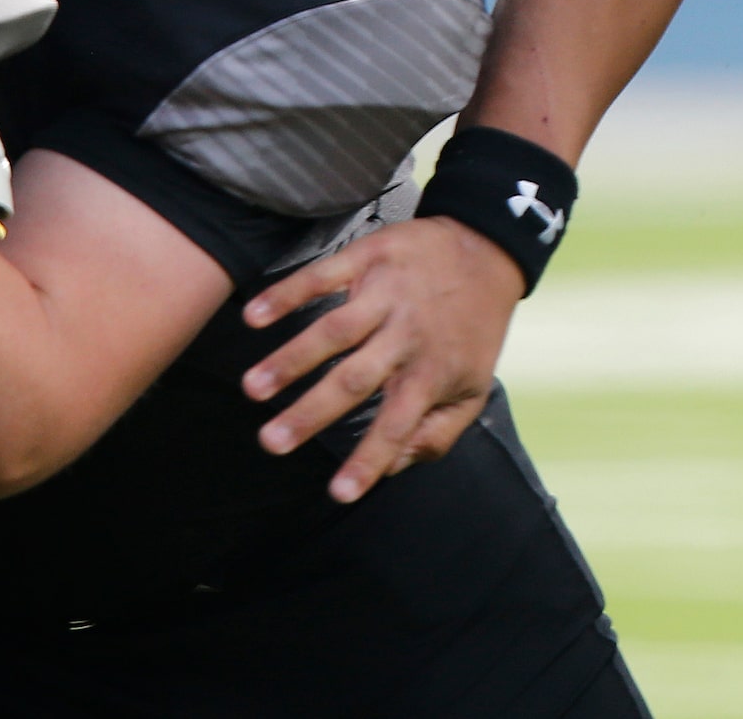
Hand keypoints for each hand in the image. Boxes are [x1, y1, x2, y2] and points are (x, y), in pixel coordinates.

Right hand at [239, 214, 527, 503]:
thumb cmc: (473, 328)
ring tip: (253, 387)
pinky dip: (287, 294)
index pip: (397, 424)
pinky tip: (255, 317)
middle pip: (354, 379)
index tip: (338, 493)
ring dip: (291, 358)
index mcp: (431, 371)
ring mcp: (387, 293)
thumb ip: (437, 434)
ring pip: (334, 330)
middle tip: (270, 442)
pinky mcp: (371, 256)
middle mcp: (407, 335)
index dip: (370, 460)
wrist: (489, 249)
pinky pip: (324, 276)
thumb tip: (393, 468)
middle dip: (310, 413)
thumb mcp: (474, 387)